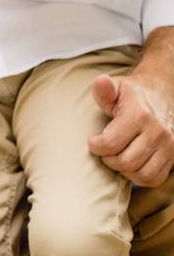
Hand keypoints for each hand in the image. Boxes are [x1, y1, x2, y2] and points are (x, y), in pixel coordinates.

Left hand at [89, 71, 173, 185]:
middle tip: (103, 151)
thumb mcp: (116, 86)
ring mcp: (168, 145)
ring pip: (142, 174)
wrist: (161, 94)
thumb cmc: (131, 93)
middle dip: (108, 160)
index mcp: (139, 114)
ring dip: (123, 171)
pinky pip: (155, 178)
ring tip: (115, 158)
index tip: (93, 140)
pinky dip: (139, 178)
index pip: (111, 143)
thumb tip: (101, 81)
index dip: (96, 146)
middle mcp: (157, 132)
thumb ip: (104, 89)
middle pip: (126, 162)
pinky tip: (130, 166)